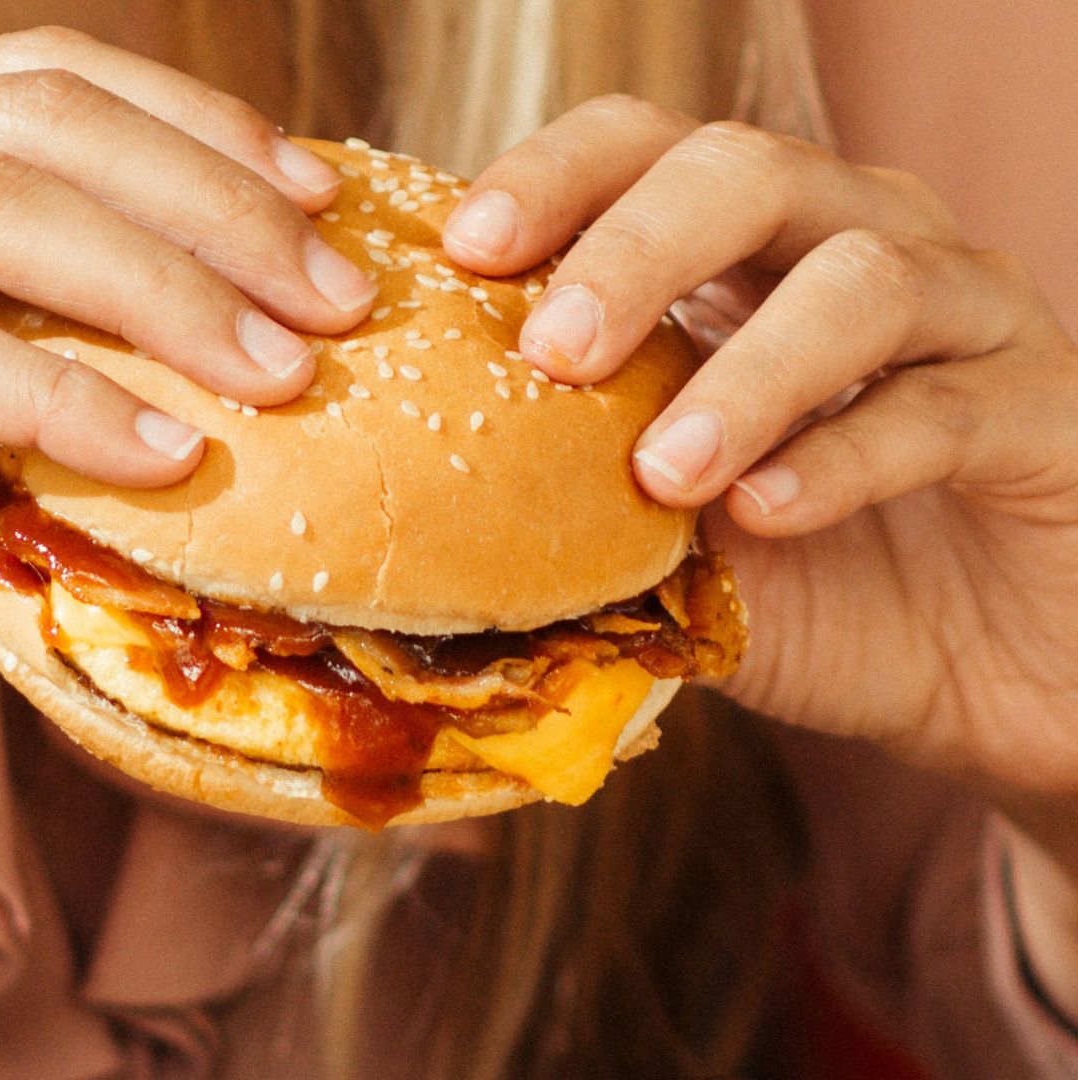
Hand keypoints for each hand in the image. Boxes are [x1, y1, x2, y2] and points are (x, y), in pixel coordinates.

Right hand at [0, 26, 376, 668]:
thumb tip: (174, 500)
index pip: (33, 89)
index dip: (193, 135)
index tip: (315, 215)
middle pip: (37, 123)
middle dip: (218, 205)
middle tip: (342, 301)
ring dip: (166, 285)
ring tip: (288, 370)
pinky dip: (54, 391)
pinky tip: (161, 450)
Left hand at [441, 96, 1077, 1004]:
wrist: (994, 674)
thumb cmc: (814, 586)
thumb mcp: (667, 540)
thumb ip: (564, 505)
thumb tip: (400, 517)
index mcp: (750, 253)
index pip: (647, 149)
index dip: (556, 177)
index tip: (468, 250)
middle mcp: (860, 247)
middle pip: (749, 170)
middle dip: (635, 250)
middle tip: (554, 351)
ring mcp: (966, 317)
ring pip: (862, 277)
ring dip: (745, 373)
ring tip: (658, 474)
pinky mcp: (1045, 411)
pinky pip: (946, 407)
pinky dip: (846, 456)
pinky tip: (766, 514)